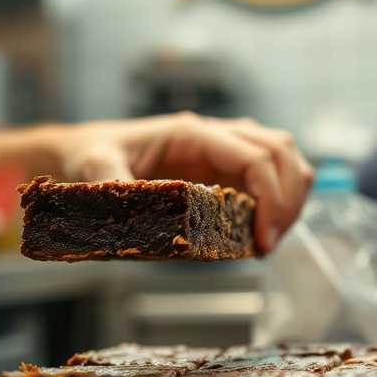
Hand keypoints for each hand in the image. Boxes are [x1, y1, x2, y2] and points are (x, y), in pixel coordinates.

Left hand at [55, 112, 313, 252]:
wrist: (86, 149)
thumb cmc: (92, 152)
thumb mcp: (95, 167)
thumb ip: (112, 183)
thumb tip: (128, 208)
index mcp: (191, 133)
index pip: (254, 155)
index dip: (271, 197)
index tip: (263, 240)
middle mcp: (215, 136)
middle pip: (280, 151)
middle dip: (289, 198)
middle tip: (269, 243)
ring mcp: (223, 150)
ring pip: (282, 158)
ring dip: (290, 196)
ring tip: (268, 238)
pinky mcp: (223, 168)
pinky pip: (267, 176)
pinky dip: (277, 201)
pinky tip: (259, 231)